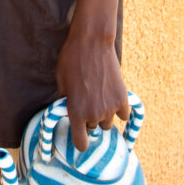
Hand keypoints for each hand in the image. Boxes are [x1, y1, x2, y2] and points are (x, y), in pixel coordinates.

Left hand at [55, 29, 129, 151]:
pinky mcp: (123, 99)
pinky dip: (118, 108)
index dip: (80, 140)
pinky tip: (112, 96)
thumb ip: (64, 101)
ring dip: (103, 114)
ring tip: (98, 95)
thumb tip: (67, 112)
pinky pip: (123, 115)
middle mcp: (94, 115)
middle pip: (93, 128)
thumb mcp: (60, 81)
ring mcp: (110, 108)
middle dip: (89, 118)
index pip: (81, 143)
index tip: (80, 135)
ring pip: (107, 123)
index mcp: (76, 113)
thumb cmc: (71, 58)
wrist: (92, 41)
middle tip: (86, 100)